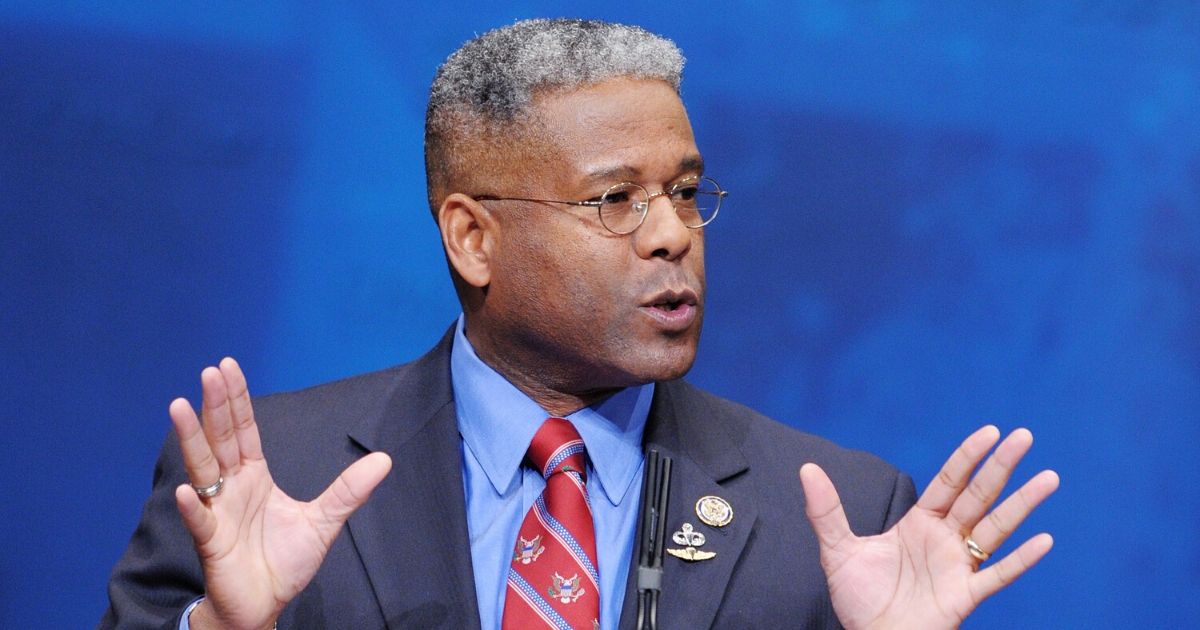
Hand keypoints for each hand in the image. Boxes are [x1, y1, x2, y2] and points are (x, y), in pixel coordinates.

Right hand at [170, 358, 392, 629]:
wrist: (264, 605)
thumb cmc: (284, 562)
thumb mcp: (324, 520)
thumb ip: (349, 490)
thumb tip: (385, 459)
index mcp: (253, 476)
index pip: (243, 430)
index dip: (237, 399)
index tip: (228, 367)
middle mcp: (230, 488)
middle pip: (221, 438)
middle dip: (216, 406)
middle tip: (210, 371)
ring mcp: (217, 512)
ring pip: (202, 469)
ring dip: (192, 439)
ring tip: (179, 407)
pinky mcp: (211, 543)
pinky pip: (200, 521)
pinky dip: (192, 506)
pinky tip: (186, 489)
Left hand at [799, 426, 1058, 628]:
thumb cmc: (860, 599)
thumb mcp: (837, 550)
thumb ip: (825, 510)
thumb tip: (807, 469)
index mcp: (920, 523)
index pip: (949, 481)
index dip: (967, 456)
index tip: (989, 430)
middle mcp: (946, 540)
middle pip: (978, 496)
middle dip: (1000, 467)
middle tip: (1025, 437)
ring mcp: (960, 567)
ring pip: (996, 529)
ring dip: (1022, 504)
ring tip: (1049, 478)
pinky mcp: (965, 597)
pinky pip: (998, 576)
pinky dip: (1021, 560)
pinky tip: (1044, 541)